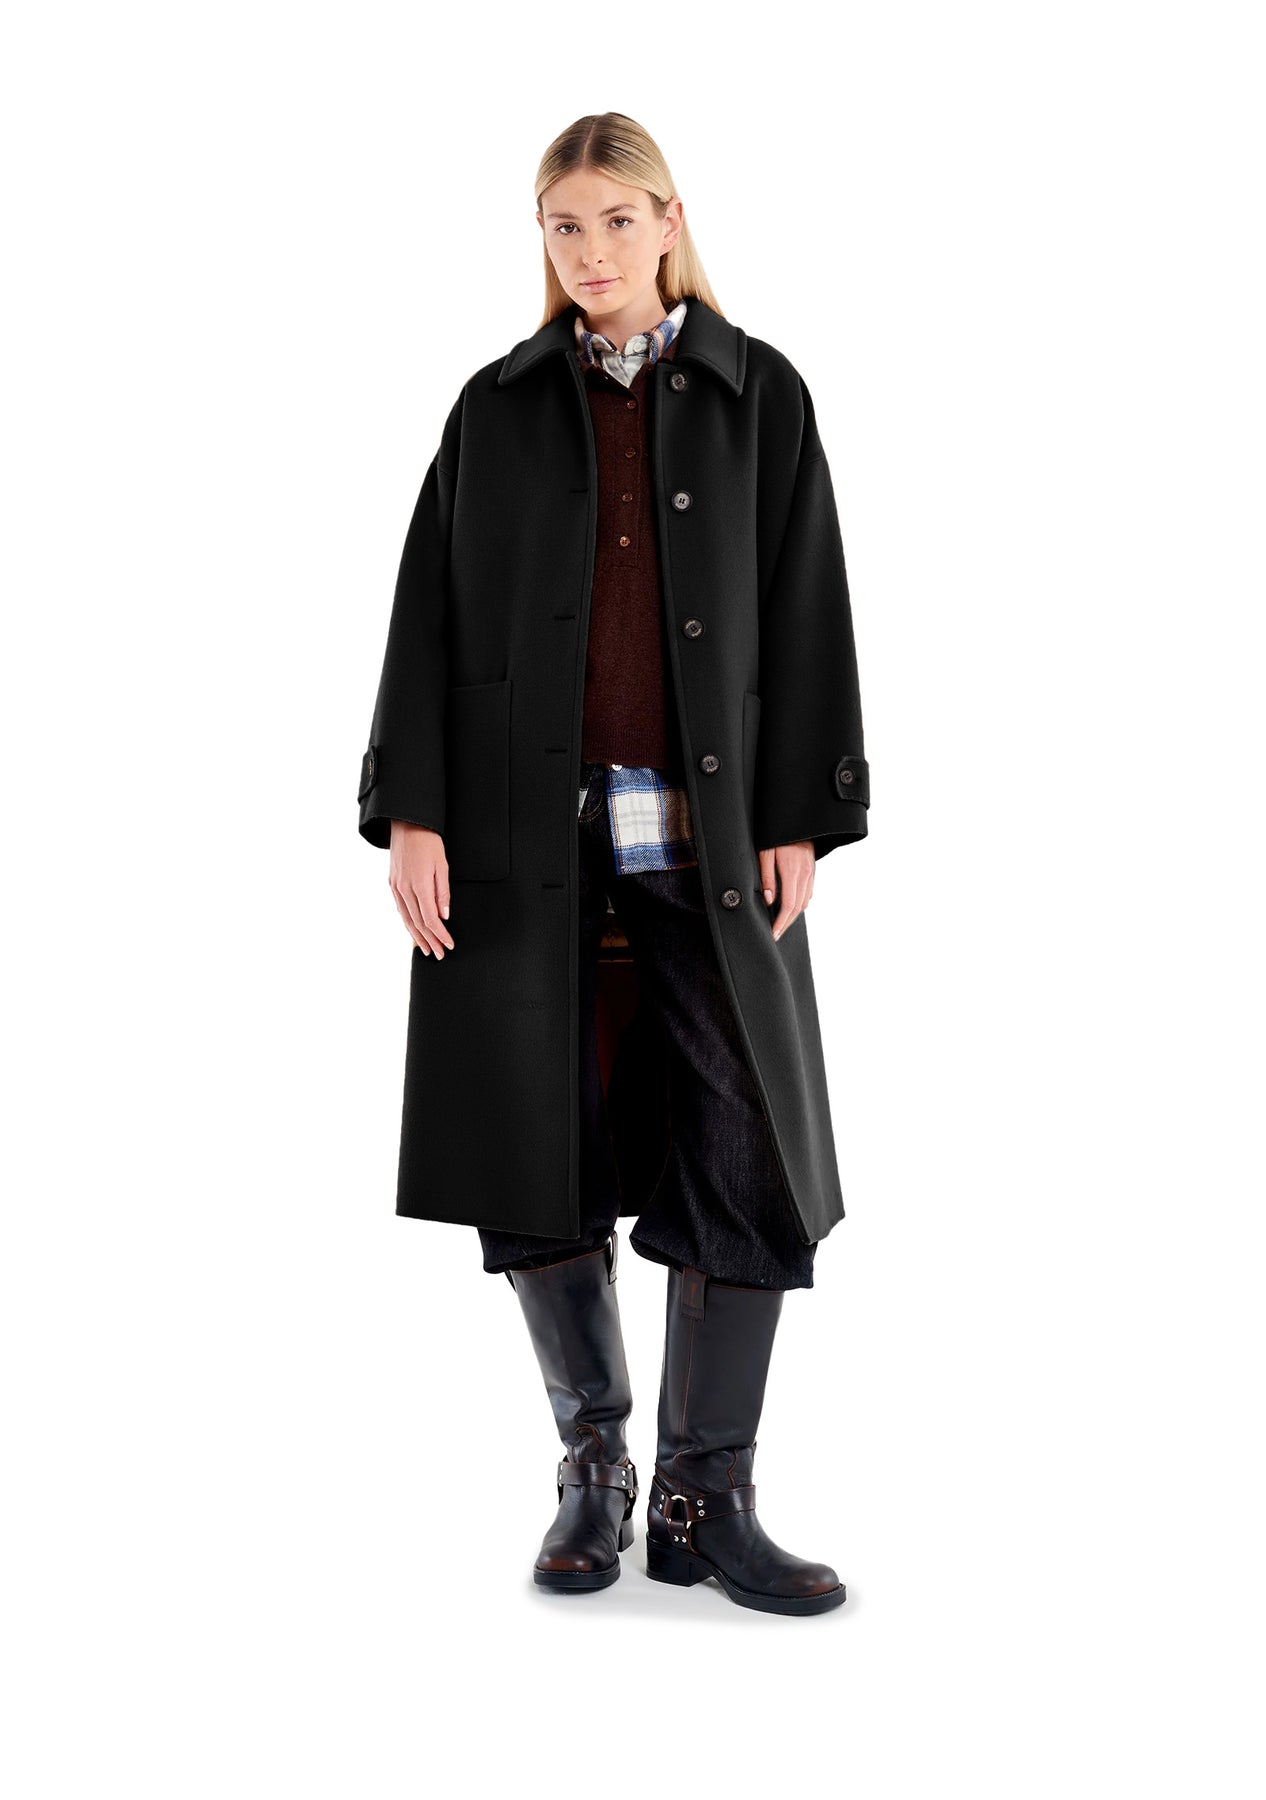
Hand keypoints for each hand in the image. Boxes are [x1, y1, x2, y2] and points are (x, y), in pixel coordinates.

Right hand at [389, 822, 454, 957]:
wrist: (407, 824)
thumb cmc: (428, 842)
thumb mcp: (442, 865)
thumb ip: (443, 892)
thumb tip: (445, 915)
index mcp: (419, 885)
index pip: (430, 919)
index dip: (440, 934)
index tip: (449, 945)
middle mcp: (404, 889)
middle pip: (418, 923)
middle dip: (430, 941)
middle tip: (439, 954)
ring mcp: (396, 887)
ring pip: (406, 919)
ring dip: (417, 937)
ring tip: (426, 949)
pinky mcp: (392, 884)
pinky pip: (400, 909)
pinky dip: (407, 923)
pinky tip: (413, 931)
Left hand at [758, 841, 814, 941]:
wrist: (798, 819)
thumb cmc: (777, 834)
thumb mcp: (766, 852)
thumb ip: (767, 877)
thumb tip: (769, 900)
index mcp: (793, 871)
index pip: (788, 905)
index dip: (781, 922)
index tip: (773, 933)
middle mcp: (805, 874)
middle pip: (798, 908)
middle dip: (786, 924)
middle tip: (775, 934)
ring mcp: (810, 873)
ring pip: (805, 902)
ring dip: (793, 916)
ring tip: (781, 924)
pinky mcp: (812, 870)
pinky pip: (808, 893)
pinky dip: (800, 904)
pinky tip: (790, 908)